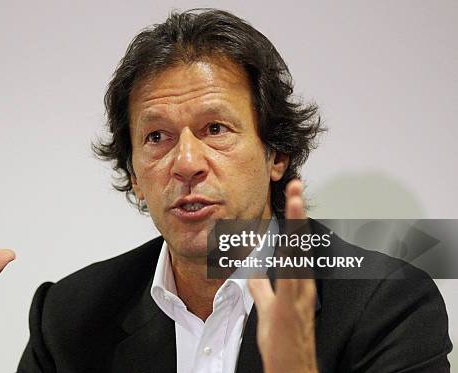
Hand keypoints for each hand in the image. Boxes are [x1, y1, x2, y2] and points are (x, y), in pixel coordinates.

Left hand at [247, 179, 317, 372]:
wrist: (290, 368)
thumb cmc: (281, 339)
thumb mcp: (267, 306)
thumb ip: (261, 288)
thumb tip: (253, 271)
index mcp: (294, 283)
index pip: (292, 245)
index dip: (292, 220)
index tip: (291, 195)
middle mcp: (300, 285)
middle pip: (299, 243)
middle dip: (298, 215)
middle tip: (297, 187)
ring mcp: (298, 296)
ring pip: (298, 254)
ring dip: (298, 227)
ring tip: (297, 203)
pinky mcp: (290, 309)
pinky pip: (291, 279)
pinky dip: (293, 261)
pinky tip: (292, 243)